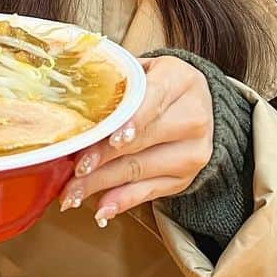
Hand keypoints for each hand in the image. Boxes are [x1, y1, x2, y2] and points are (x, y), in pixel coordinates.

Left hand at [58, 55, 213, 226]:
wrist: (203, 106)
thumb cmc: (163, 85)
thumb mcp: (147, 69)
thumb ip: (119, 79)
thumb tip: (75, 94)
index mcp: (180, 82)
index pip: (152, 102)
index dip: (129, 122)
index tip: (108, 138)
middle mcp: (192, 119)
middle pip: (141, 141)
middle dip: (102, 157)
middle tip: (74, 169)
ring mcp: (191, 153)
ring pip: (139, 169)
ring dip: (102, 183)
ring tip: (73, 192)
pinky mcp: (184, 178)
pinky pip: (149, 192)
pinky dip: (123, 200)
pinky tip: (102, 207)